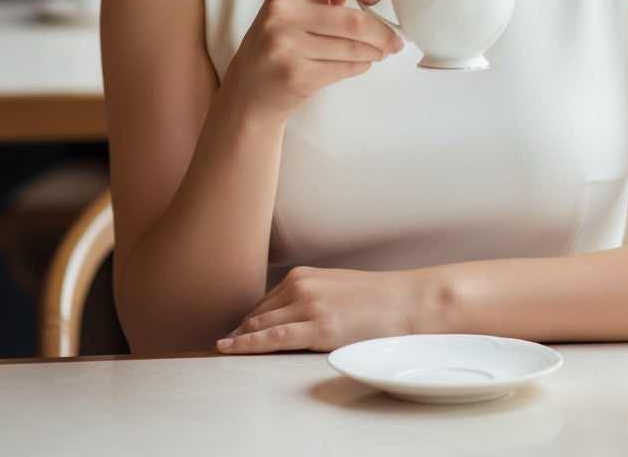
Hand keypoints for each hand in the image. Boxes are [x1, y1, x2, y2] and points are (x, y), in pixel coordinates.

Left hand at [217, 263, 423, 353]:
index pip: (262, 304)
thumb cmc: (375, 299)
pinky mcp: (319, 327)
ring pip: (259, 326)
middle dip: (237, 333)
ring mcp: (308, 306)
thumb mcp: (334, 290)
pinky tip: (230, 349)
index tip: (230, 336)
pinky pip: (273, 339)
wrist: (406, 301)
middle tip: (220, 348)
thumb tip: (286, 319)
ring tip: (220, 352)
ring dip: (238, 340)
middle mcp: (300, 286)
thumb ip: (307, 300)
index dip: (244, 324)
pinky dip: (247, 345)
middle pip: (256, 315)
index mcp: (303, 276)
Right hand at [224, 0, 402, 122]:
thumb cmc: (282, 37)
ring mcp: (285, 43)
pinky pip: (345, 68)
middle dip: (384, 32)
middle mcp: (283, 10)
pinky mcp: (293, 74)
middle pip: (355, 19)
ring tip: (380, 50)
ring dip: (375, 51)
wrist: (250, 85)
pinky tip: (360, 62)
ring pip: (354, 47)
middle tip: (395, 37)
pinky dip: (361, 65)